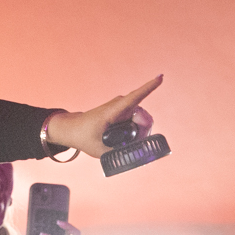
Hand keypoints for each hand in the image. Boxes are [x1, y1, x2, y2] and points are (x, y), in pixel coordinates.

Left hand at [44, 75, 162, 159]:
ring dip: (140, 133)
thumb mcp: (100, 151)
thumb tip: (139, 156)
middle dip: (144, 132)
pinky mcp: (125, 112)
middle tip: (134, 144)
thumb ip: (120, 154)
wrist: (73, 129)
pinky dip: (137, 131)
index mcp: (113, 111)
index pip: (134, 97)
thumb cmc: (85, 137)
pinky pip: (139, 121)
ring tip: (126, 142)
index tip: (160, 77)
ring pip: (143, 121)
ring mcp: (123, 108)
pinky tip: (131, 139)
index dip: (148, 88)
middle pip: (144, 118)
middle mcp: (121, 105)